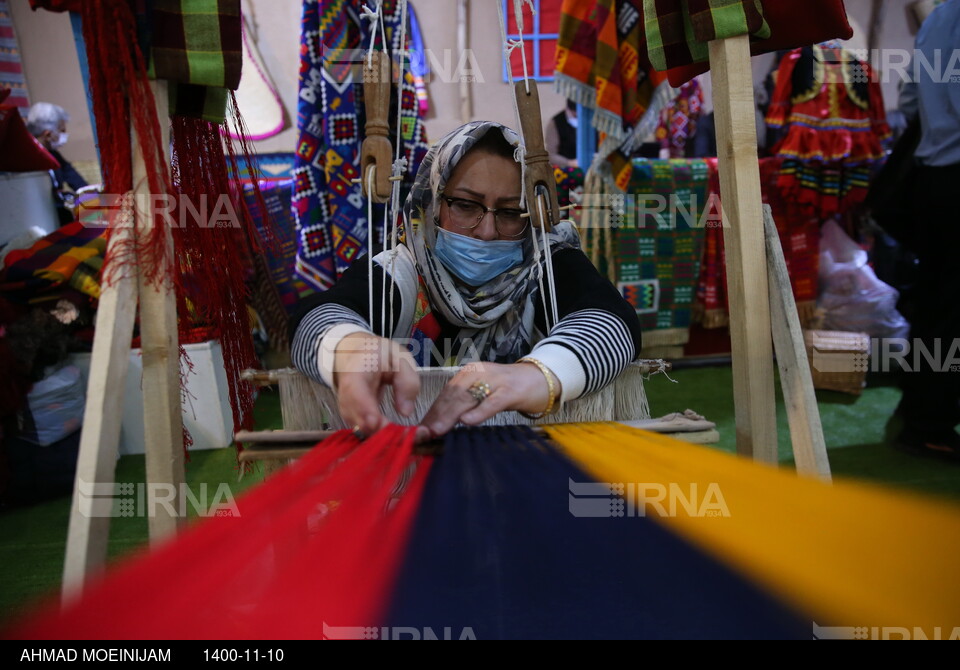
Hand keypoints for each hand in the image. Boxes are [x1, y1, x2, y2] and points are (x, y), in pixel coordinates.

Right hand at [332, 333, 420, 438]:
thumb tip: (406, 412)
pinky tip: (402, 437)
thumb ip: (406, 381)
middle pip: (358, 419)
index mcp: (356, 372)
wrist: (355, 355)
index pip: (355, 393)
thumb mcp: (399, 358)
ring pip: (362, 431)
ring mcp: (348, 410)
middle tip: (410, 436)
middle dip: (383, 433)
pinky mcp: (355, 420)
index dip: (365, 411)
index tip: (379, 424)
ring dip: (386, 439)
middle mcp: (346, 395)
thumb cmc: (377, 354)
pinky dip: (383, 438)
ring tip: (412, 437)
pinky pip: (367, 433)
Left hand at [418, 360, 559, 439]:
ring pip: (468, 397)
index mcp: (469, 373)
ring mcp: (495, 381)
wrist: (541, 378)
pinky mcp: (511, 390)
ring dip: (451, 415)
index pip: (445, 394)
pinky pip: (492, 402)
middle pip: (453, 395)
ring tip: (438, 429)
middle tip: (424, 433)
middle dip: (437, 415)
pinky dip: (479, 412)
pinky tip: (467, 422)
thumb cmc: (509, 389)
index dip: (432, 411)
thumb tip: (439, 425)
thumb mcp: (483, 394)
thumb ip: (463, 405)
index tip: (421, 429)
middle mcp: (478, 373)